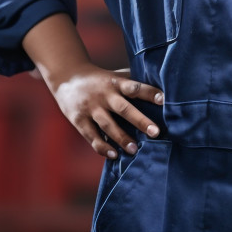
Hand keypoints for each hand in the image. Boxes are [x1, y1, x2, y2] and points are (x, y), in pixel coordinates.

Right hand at [48, 63, 163, 159]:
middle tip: (156, 132)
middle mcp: (104, 95)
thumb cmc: (100, 79)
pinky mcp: (79, 120)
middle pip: (123, 108)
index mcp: (116, 83)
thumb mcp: (115, 76)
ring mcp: (91, 108)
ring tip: (135, 150)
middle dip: (140, 121)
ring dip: (122, 138)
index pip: (135, 87)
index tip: (164, 99)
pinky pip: (92, 136)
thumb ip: (133, 82)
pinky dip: (102, 147)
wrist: (66, 78)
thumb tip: (161, 86)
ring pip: (108, 125)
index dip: (149, 93)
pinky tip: (114, 155)